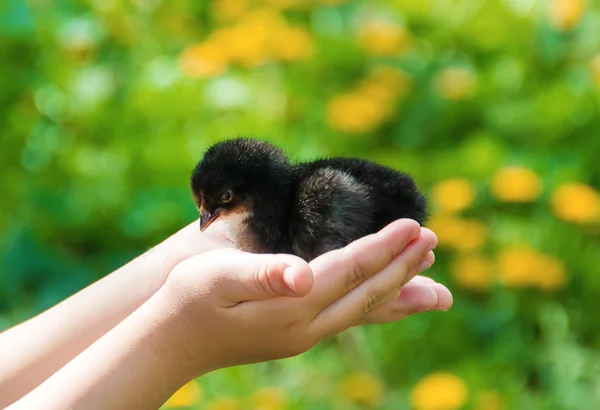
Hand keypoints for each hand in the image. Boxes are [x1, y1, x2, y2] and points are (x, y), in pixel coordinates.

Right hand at [158, 219, 449, 379]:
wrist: (173, 342)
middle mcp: (307, 326)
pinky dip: (379, 307)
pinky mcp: (299, 335)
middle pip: (368, 292)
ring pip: (365, 310)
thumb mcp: (216, 278)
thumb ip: (262, 274)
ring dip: (400, 290)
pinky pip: (351, 318)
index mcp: (291, 306)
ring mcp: (305, 335)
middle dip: (402, 264)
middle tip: (433, 238)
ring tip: (434, 285)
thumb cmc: (188, 299)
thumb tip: (303, 276)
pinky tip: (389, 303)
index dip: (384, 247)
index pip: (350, 271)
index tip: (415, 225)